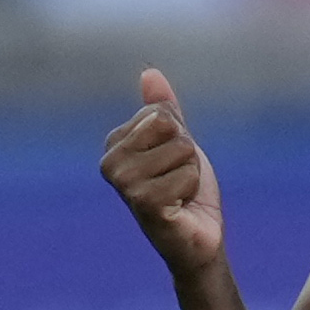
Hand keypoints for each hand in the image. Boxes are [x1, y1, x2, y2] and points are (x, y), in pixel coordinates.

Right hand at [101, 70, 225, 280]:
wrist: (199, 238)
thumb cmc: (185, 192)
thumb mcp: (176, 142)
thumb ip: (163, 109)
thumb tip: (150, 72)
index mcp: (114, 144)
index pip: (160, 113)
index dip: (178, 137)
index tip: (170, 164)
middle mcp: (111, 164)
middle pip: (168, 127)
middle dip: (186, 153)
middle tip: (178, 179)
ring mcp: (125, 185)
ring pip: (182, 150)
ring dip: (191, 173)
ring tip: (179, 194)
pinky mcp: (144, 204)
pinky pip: (186, 175)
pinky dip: (193, 190)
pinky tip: (180, 208)